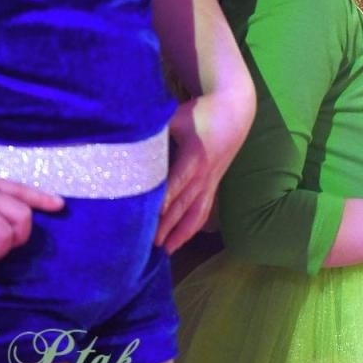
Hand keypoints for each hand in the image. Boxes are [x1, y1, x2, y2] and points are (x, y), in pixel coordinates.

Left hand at [155, 92, 250, 252]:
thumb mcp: (177, 117)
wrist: (235, 111)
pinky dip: (192, 227)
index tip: (148, 218)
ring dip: (180, 232)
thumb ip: (155, 131)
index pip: (176, 184)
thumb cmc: (201, 113)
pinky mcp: (214, 184)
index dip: (163, 202)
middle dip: (166, 226)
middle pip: (183, 205)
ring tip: (164, 250)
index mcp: (193, 157)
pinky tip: (180, 240)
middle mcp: (203, 174)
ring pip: (196, 212)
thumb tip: (127, 140)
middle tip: (146, 246)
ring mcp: (211, 181)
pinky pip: (204, 210)